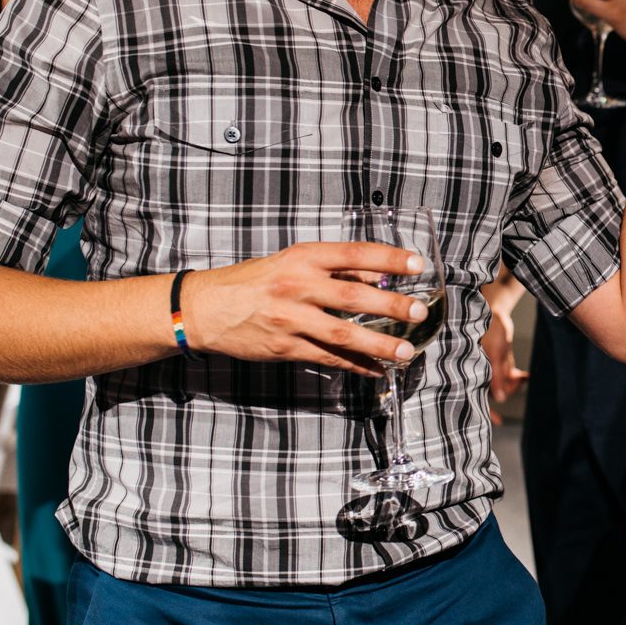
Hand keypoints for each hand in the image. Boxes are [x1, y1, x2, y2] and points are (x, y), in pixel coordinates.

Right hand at [179, 242, 434, 375]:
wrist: (205, 308)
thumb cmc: (253, 281)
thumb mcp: (292, 262)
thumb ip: (334, 269)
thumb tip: (376, 276)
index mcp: (303, 258)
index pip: (355, 254)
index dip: (390, 260)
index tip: (418, 265)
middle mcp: (297, 286)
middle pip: (353, 297)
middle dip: (391, 306)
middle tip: (420, 313)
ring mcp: (290, 319)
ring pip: (342, 334)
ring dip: (379, 345)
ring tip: (407, 351)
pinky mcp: (284, 348)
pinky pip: (327, 358)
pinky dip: (355, 365)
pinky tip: (377, 370)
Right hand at [478, 288, 527, 417]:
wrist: (497, 310)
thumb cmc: (492, 329)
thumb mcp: (497, 353)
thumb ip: (498, 375)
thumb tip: (501, 399)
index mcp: (471, 371)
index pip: (475, 396)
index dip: (485, 411)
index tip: (497, 422)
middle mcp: (478, 372)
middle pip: (494, 392)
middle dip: (507, 389)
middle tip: (517, 380)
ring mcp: (489, 368)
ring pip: (503, 385)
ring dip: (514, 382)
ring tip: (522, 375)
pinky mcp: (498, 363)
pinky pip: (508, 376)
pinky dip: (517, 376)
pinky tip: (526, 375)